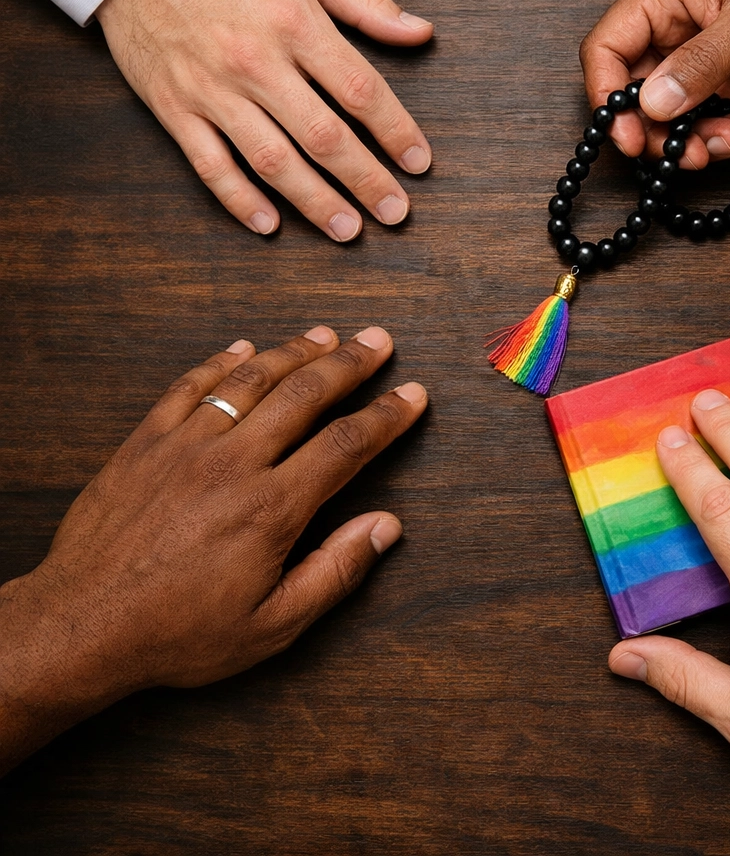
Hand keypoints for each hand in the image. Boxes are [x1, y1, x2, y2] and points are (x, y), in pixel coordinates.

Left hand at [0, 325, 427, 774]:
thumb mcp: (271, 626)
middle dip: (350, 364)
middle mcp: (233, 464)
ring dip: (294, 351)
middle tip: (378, 340)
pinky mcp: (145, 442)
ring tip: (326, 334)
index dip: (387, 416)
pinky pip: (189, 386)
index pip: (345, 445)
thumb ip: (334, 572)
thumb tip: (386, 527)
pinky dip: (220, 361)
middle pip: (305, 395)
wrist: (80, 626)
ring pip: (251, 380)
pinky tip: (243, 347)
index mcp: (271, 508)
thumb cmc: (178, 632)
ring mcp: (185, 446)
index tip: (412, 395)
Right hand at [95, 0, 434, 240]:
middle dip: (365, 180)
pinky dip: (240, 200)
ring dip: (314, 202)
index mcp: (295, 22)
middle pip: (323, 136)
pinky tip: (269, 225)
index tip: (419, 163)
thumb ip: (366, 2)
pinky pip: (211, 166)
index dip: (395, 131)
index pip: (359, 90)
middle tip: (395, 213)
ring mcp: (213, 90)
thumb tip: (421, 32)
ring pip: (272, 161)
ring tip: (348, 231)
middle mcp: (256, 61)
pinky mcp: (176, 109)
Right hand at [580, 0, 729, 164]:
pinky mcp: (723, 89)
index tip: (630, 136)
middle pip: (632, 97)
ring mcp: (695, 65)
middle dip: (656, 133)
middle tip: (684, 154)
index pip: (606, 50)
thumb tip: (654, 103)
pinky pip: (704, 126)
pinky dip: (722, 139)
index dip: (607, 97)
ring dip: (692, 143)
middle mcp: (671, 33)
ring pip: (667, 121)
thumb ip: (702, 62)